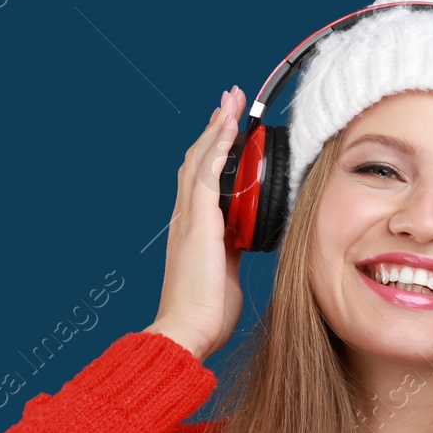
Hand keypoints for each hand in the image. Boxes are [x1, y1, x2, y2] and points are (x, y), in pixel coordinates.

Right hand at [146, 86, 248, 361]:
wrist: (186, 331)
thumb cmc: (206, 313)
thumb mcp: (226, 272)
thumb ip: (233, 250)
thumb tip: (246, 239)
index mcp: (194, 229)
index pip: (202, 179)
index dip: (215, 151)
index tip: (229, 128)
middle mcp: (186, 217)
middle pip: (197, 160)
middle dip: (215, 129)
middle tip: (230, 101)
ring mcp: (189, 218)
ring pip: (200, 160)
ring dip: (217, 127)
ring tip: (231, 101)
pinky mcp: (197, 223)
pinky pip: (205, 174)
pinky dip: (217, 147)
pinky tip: (228, 126)